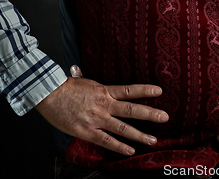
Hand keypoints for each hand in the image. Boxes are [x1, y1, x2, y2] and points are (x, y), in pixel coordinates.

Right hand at [35, 65, 168, 155]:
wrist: (49, 96)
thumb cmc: (65, 88)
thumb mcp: (84, 81)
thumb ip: (90, 81)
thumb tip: (82, 71)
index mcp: (105, 91)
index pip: (129, 90)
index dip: (145, 90)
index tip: (159, 92)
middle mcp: (104, 105)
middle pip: (131, 110)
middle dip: (150, 114)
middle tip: (165, 118)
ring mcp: (97, 119)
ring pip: (122, 128)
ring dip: (139, 135)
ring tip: (153, 140)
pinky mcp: (87, 132)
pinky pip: (106, 141)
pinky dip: (119, 147)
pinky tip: (130, 151)